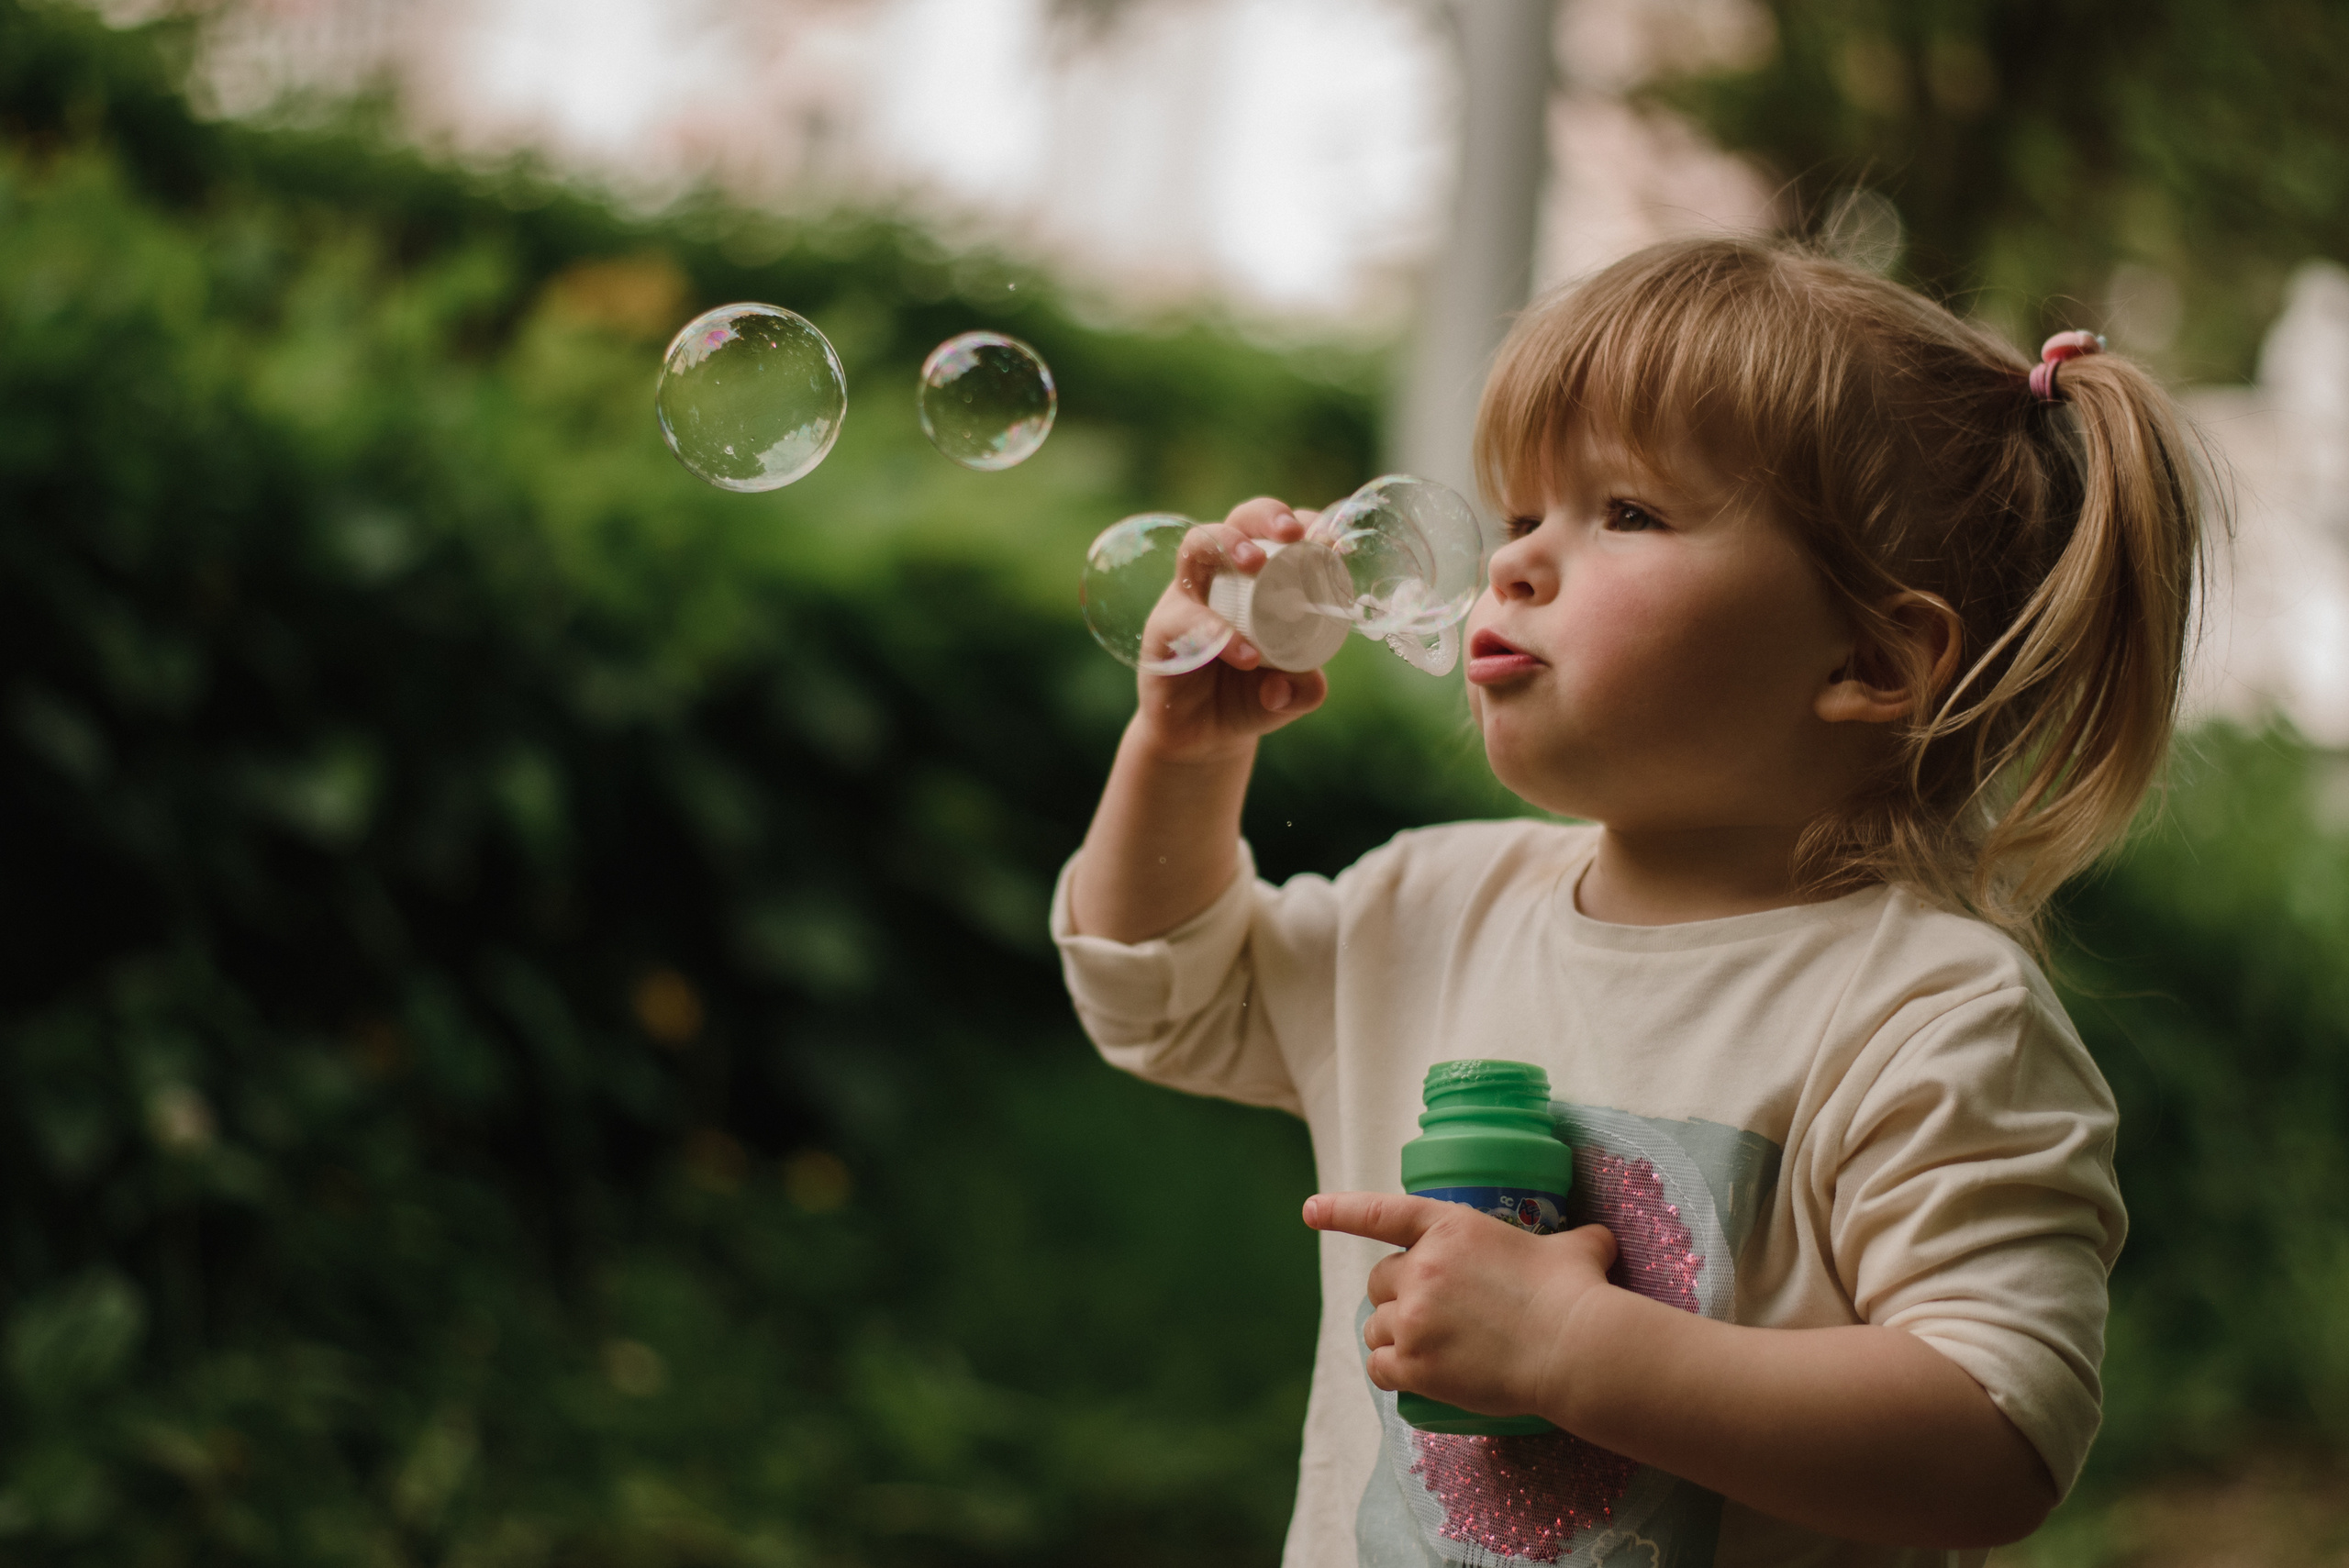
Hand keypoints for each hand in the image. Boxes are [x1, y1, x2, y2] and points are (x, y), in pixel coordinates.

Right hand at [1129, 497, 1328, 763]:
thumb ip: (1303, 690)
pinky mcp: (1161, 628)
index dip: (1307, 524)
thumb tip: (1288, 686)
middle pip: (1237, 521)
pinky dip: (1214, 631)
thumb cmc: (1251, 698)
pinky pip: (1183, 618)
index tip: (1332, 540)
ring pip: (1198, 547)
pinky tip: (1243, 654)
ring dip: (1228, 543)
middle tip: (1291, 534)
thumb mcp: (1291, 696)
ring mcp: (1188, 597)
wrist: (1203, 737)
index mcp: (1260, 581)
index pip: (1280, 534)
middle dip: (1265, 515)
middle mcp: (1221, 577)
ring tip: (1256, 564)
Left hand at [1304, 1192, 1618, 1421]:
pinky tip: (1408, 1376)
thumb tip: (1600, 1242)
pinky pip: (1378, 1367)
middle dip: (1396, 1295)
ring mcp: (1413, 1316)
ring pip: (1375, 1325)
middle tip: (1430, 1313)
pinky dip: (1388, 1371)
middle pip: (1379, 1280)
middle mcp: (1422, 1267)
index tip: (1309, 1211)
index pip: (1382, 1214)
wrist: (1573, 1346)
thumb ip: (1575, 1239)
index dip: (1340, 1211)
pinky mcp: (1414, 1363)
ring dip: (1392, 1335)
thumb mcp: (1576, 1248)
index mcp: (1449, 1227)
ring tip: (1426, 1348)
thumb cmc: (1576, 1293)